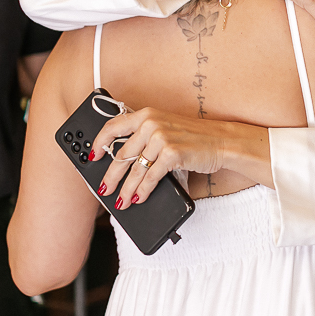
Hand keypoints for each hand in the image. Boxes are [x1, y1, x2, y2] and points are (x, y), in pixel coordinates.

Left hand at [89, 108, 232, 209]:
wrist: (222, 141)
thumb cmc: (195, 137)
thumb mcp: (166, 128)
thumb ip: (144, 137)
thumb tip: (122, 161)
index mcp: (146, 114)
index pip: (112, 127)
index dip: (99, 144)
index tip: (92, 157)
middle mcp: (151, 123)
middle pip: (121, 155)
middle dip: (110, 177)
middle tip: (103, 190)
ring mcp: (161, 138)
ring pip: (134, 169)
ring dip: (126, 189)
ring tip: (121, 201)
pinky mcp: (172, 153)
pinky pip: (151, 176)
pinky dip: (143, 190)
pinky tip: (139, 197)